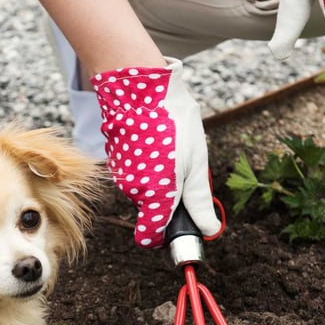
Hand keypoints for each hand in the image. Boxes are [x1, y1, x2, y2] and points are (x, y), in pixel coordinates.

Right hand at [92, 58, 220, 247]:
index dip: (167, 237)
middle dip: (171, 200)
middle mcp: (133, 189)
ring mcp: (121, 174)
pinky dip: (148, 165)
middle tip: (187, 171)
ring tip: (172, 150)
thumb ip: (199, 201)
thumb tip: (208, 230)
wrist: (140, 87)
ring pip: (145, 190)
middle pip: (153, 210)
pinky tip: (157, 142)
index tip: (183, 227)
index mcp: (155, 195)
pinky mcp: (115, 159)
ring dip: (160, 180)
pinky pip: (136, 173)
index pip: (151, 236)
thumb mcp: (196, 163)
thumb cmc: (172, 122)